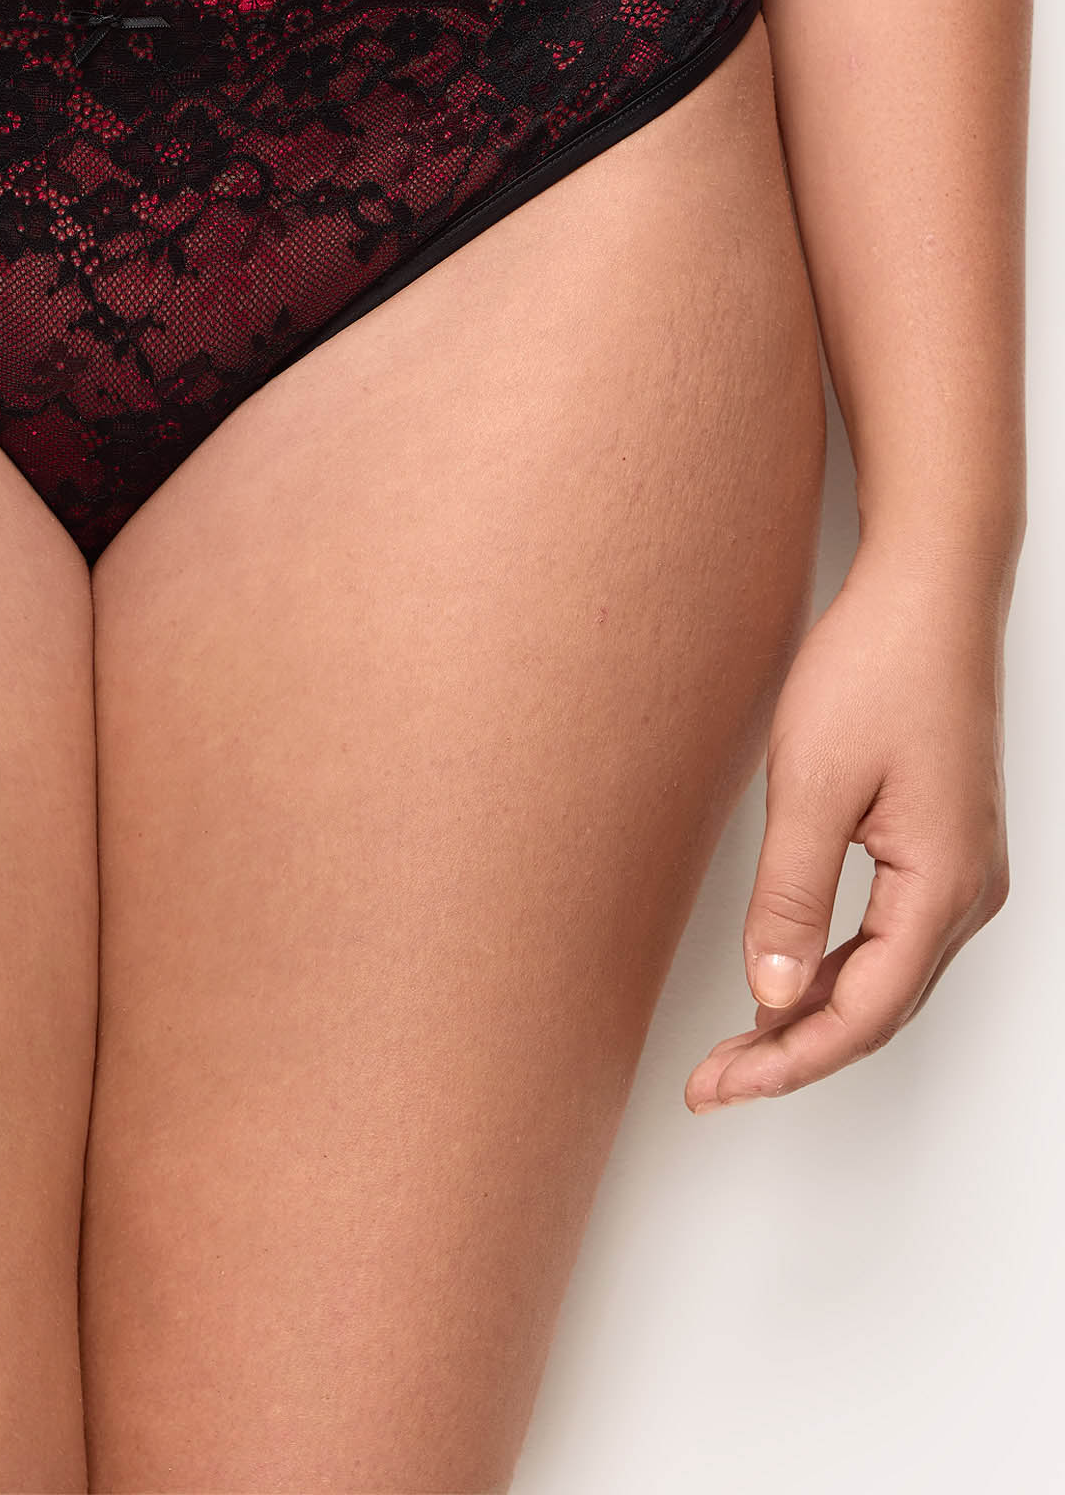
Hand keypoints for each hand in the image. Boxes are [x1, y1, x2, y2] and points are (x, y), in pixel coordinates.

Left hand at [686, 539, 1009, 1109]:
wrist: (929, 592)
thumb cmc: (878, 667)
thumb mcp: (811, 782)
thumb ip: (790, 894)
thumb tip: (771, 992)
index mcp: (943, 888)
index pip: (863, 1015)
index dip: (787, 1060)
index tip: (718, 1086)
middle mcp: (967, 893)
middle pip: (878, 1009)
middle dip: (793, 1052)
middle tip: (711, 1082)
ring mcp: (960, 872)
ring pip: (885, 977)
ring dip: (812, 1014)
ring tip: (735, 1046)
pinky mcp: (942, 847)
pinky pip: (889, 936)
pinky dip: (834, 967)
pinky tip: (785, 976)